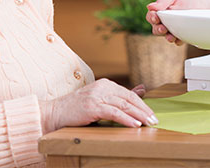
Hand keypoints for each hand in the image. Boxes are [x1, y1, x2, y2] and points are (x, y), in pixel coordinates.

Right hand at [39, 79, 155, 132]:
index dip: (142, 104)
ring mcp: (97, 96)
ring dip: (138, 115)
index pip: (129, 94)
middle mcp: (103, 87)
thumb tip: (141, 90)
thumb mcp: (100, 99)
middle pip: (129, 98)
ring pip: (124, 105)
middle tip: (154, 120)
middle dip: (143, 110)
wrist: (55, 112)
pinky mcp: (93, 106)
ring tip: (148, 123)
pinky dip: (126, 119)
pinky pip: (114, 113)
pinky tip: (134, 124)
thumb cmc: (77, 109)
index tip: (152, 114)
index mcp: (106, 84)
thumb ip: (119, 96)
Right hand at [145, 0, 202, 44]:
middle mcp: (163, 22)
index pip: (151, 17)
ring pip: (166, 36)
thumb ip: (162, 1)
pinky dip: (178, 41)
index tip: (155, 18)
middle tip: (163, 28)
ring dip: (168, 37)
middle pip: (156, 29)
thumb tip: (149, 7)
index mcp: (158, 12)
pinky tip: (180, 40)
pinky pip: (178, 40)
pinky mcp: (181, 34)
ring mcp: (172, 29)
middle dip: (159, 30)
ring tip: (171, 37)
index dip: (152, 18)